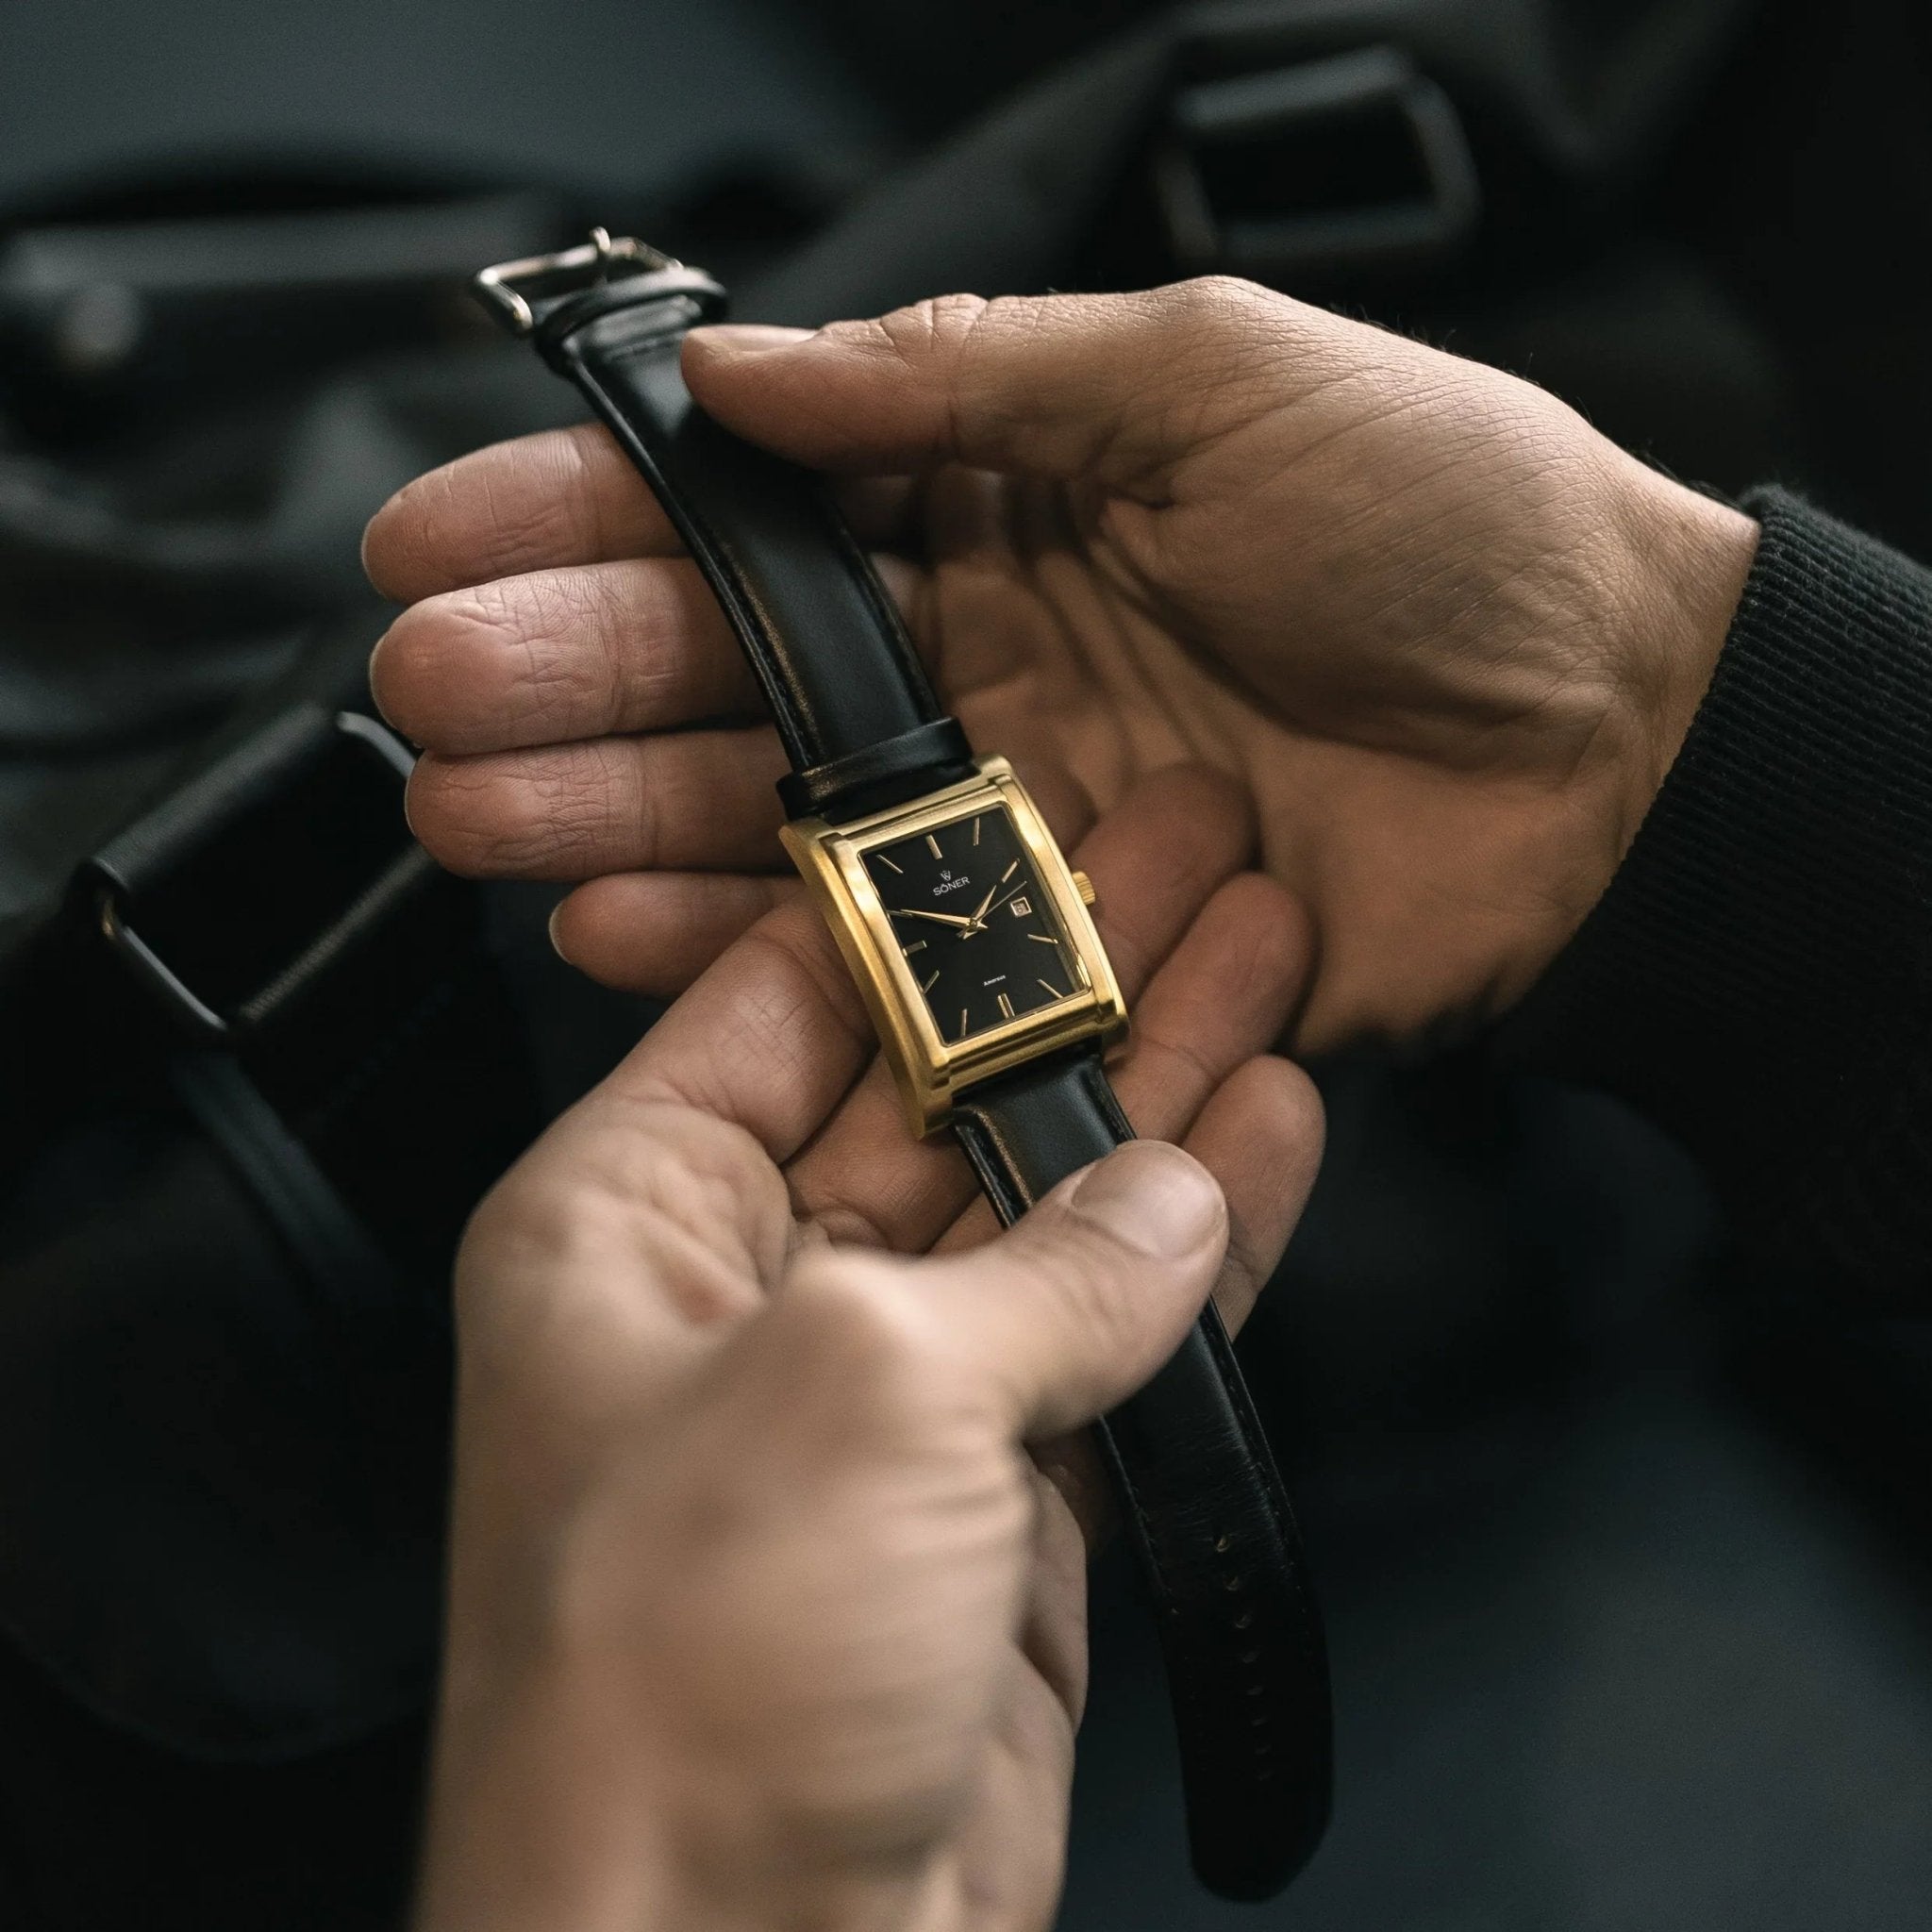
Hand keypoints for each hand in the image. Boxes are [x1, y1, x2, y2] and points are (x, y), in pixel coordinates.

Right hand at [365, 276, 1758, 1052]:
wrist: (1616, 736)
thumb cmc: (1445, 518)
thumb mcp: (1209, 372)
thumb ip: (970, 373)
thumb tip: (745, 362)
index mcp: (1003, 493)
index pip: (752, 504)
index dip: (592, 519)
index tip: (441, 534)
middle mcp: (980, 648)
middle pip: (731, 668)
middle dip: (566, 680)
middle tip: (428, 702)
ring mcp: (1009, 800)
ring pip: (771, 814)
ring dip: (613, 817)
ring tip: (473, 820)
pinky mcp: (1056, 933)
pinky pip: (873, 943)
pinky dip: (742, 943)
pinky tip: (614, 931)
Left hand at [414, 776, 1323, 1931]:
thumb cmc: (696, 1683)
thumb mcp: (868, 1391)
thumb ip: (1048, 1265)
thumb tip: (1176, 1191)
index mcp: (630, 1221)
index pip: (788, 993)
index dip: (927, 898)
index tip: (1043, 810)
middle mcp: (747, 1293)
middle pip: (940, 1084)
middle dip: (1076, 969)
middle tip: (1199, 846)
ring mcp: (883, 1401)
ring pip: (1045, 1199)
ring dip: (1160, 1080)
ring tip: (1272, 945)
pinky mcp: (994, 1507)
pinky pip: (1109, 1334)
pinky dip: (1199, 1242)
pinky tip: (1277, 1126)